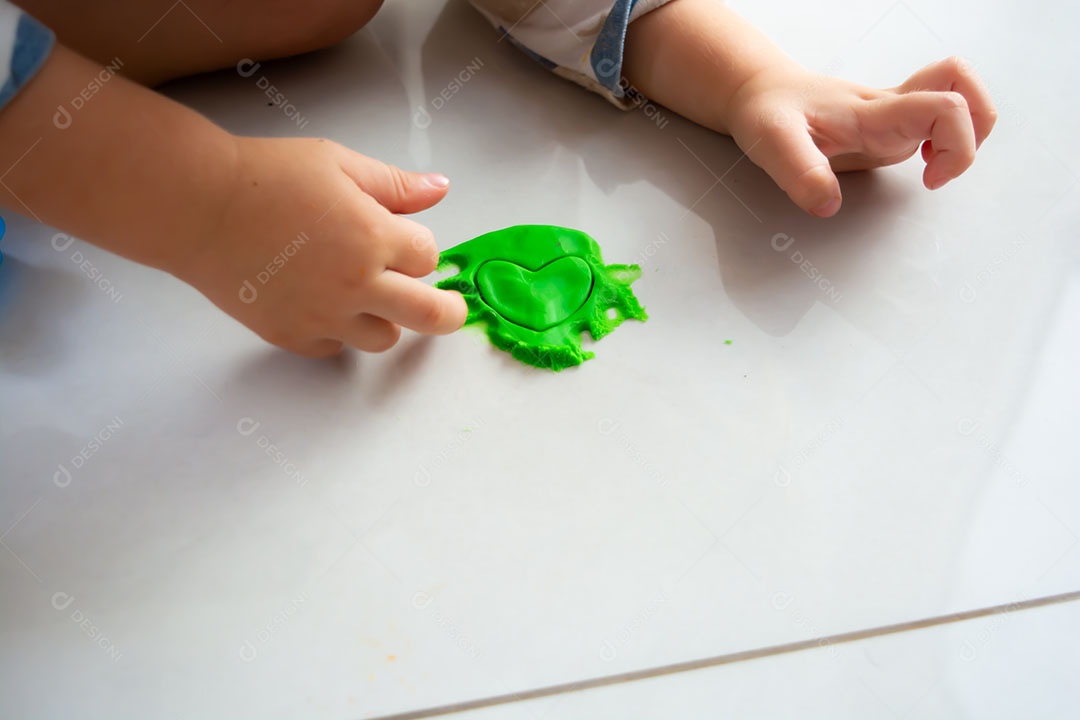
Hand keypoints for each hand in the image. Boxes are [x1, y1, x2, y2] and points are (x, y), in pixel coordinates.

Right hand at [173, 137, 466, 356]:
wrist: (198, 208)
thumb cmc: (265, 177)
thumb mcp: (339, 165)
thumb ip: (395, 184)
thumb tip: (440, 189)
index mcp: (374, 237)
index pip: (428, 257)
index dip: (419, 247)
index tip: (405, 240)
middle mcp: (357, 284)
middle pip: (431, 317)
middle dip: (448, 313)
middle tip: (448, 309)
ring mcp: (325, 316)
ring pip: (384, 338)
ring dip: (385, 318)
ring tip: (364, 294)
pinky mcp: (293, 336)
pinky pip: (336, 347)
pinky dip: (338, 332)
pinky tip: (322, 303)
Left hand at [726, 57, 996, 216]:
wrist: (759, 92)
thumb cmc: (767, 111)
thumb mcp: (772, 143)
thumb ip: (800, 173)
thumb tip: (829, 206)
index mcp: (871, 113)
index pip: (943, 107)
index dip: (956, 145)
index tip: (929, 179)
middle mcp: (890, 108)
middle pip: (964, 90)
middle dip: (975, 132)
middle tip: (940, 170)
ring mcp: (892, 113)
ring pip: (958, 96)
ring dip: (968, 131)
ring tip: (937, 165)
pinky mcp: (888, 122)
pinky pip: (939, 115)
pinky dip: (949, 136)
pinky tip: (924, 160)